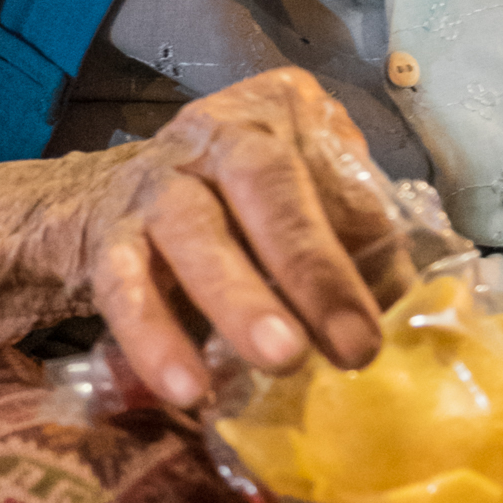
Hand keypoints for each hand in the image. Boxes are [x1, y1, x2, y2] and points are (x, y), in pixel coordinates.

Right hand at [81, 67, 410, 408]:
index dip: (362, 238)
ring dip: (240, 298)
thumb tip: (400, 304)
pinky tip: (188, 388)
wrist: (101, 202)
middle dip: (312, 265)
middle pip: (265, 183)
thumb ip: (344, 234)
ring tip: (280, 358)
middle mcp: (214, 134)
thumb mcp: (290, 199)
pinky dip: (155, 338)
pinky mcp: (107, 238)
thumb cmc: (226, 206)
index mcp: (274, 114)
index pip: (329, 170)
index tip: (388, 313)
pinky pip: (126, 285)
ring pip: (195, 230)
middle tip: (352, 344)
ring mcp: (157, 182)